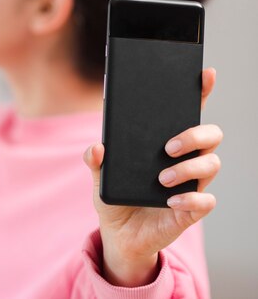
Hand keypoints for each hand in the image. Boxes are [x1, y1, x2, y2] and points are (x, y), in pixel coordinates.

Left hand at [83, 68, 221, 286]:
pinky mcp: (191, 209)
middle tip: (168, 146)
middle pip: (210, 134)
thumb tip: (97, 148)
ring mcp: (191, 183)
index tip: (204, 73)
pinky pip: (206, 201)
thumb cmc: (115, 197)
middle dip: (194, 135)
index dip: (200, 91)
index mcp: (165, 143)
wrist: (119, 234)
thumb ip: (95, 160)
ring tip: (161, 178)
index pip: (188, 112)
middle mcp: (185, 159)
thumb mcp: (99, 176)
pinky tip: (171, 201)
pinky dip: (190, 199)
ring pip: (212, 164)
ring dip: (188, 169)